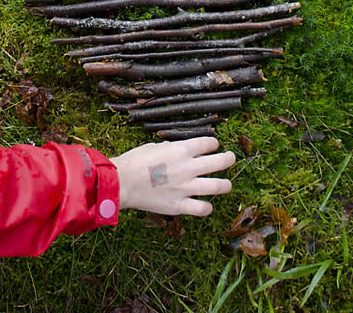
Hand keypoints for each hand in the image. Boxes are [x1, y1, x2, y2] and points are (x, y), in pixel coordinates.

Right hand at [109, 137, 234, 216]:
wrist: (121, 182)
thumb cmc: (133, 161)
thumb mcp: (153, 147)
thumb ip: (168, 147)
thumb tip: (175, 147)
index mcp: (181, 150)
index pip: (208, 143)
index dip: (213, 143)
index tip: (213, 146)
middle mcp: (187, 167)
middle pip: (220, 162)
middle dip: (229, 159)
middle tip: (230, 158)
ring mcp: (185, 187)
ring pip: (217, 186)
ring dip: (226, 185)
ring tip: (227, 184)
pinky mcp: (179, 205)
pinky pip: (202, 209)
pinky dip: (207, 208)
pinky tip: (205, 205)